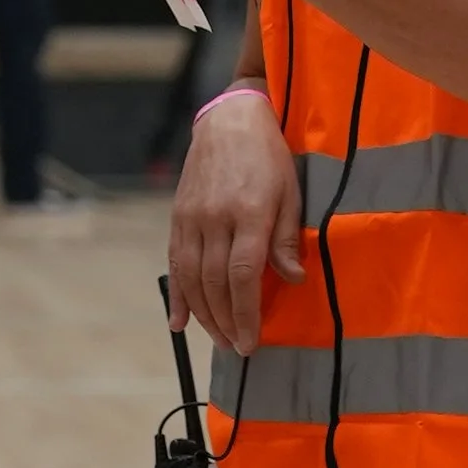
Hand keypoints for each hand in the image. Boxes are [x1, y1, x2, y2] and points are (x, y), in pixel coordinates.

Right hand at [168, 88, 301, 354]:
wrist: (230, 120)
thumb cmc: (269, 156)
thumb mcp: (290, 192)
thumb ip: (287, 238)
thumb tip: (293, 279)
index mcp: (248, 213)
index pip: (243, 275)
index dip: (245, 313)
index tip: (250, 341)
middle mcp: (215, 218)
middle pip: (215, 283)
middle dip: (226, 321)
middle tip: (237, 347)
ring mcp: (192, 218)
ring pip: (192, 278)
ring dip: (204, 314)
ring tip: (218, 337)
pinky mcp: (178, 216)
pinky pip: (174, 262)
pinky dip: (176, 295)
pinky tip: (179, 321)